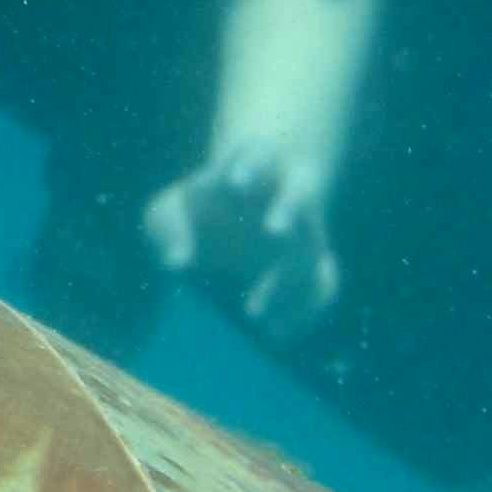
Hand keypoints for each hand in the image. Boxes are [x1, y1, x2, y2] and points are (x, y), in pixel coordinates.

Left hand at [142, 139, 342, 344]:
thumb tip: (177, 263)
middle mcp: (289, 195)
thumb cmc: (204, 206)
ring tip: (255, 312)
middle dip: (289, 209)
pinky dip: (305, 310)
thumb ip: (167, 227)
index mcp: (255, 168)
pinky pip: (324, 284)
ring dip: (291, 278)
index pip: (258, 157)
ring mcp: (308, 229)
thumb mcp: (175, 207)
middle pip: (299, 195)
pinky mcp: (316, 261)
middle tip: (275, 230)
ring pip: (315, 246)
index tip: (235, 182)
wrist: (251, 200)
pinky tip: (275, 334)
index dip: (249, 167)